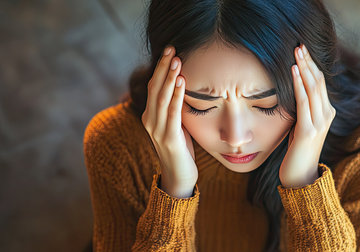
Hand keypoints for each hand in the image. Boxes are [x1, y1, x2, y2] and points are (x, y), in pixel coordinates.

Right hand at [141, 45, 197, 197]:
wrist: (179, 176)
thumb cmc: (180, 149)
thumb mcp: (175, 124)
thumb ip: (174, 108)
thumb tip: (183, 87)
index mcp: (150, 116)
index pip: (153, 87)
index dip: (160, 68)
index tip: (169, 51)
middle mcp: (150, 121)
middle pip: (155, 88)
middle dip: (163, 67)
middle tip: (171, 48)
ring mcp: (157, 130)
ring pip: (161, 98)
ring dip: (169, 77)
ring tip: (177, 60)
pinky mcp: (168, 138)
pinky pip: (172, 112)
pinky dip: (176, 96)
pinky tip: (181, 82)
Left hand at [279, 44, 335, 187]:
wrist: (301, 177)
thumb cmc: (298, 151)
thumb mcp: (301, 125)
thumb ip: (302, 110)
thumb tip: (294, 92)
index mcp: (326, 113)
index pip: (320, 84)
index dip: (312, 66)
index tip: (302, 51)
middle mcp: (327, 115)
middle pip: (319, 81)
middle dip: (308, 61)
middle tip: (299, 45)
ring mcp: (319, 122)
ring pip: (313, 88)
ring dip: (304, 68)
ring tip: (296, 52)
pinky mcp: (308, 129)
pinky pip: (304, 101)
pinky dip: (298, 84)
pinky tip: (293, 71)